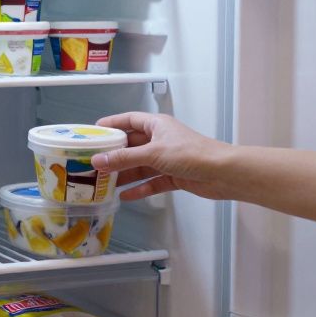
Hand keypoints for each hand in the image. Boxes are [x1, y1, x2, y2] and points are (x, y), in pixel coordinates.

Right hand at [91, 112, 234, 200]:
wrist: (222, 173)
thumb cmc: (191, 153)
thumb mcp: (153, 154)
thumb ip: (124, 159)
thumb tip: (97, 161)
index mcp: (157, 125)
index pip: (129, 120)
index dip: (112, 125)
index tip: (94, 133)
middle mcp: (161, 140)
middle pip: (132, 145)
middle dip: (114, 155)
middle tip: (93, 163)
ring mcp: (167, 159)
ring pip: (140, 166)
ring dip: (124, 174)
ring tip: (104, 183)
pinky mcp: (174, 176)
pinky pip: (152, 182)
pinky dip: (140, 188)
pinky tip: (125, 197)